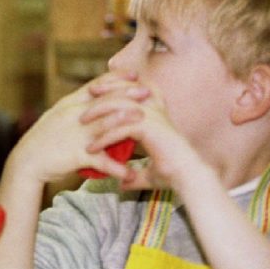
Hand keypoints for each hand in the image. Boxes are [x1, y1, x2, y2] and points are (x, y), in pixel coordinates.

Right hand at [7, 73, 144, 184]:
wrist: (26, 161)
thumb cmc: (43, 139)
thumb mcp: (58, 116)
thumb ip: (76, 107)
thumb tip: (94, 99)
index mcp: (69, 105)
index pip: (95, 86)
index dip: (115, 79)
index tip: (134, 74)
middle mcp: (73, 116)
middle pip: (103, 101)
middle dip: (127, 95)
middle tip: (146, 91)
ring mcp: (74, 135)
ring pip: (104, 126)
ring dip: (125, 122)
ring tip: (144, 121)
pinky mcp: (75, 155)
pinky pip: (99, 162)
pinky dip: (115, 168)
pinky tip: (129, 173)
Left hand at [82, 82, 204, 192]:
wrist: (188, 178)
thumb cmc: (172, 173)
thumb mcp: (149, 172)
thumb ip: (135, 174)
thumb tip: (123, 183)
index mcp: (155, 110)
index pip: (132, 88)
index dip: (115, 85)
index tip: (96, 91)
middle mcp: (154, 109)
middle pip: (124, 89)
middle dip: (104, 90)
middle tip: (85, 97)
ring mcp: (152, 117)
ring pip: (118, 105)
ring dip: (98, 111)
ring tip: (81, 121)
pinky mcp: (149, 128)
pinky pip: (119, 128)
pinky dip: (103, 138)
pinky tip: (91, 149)